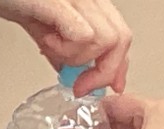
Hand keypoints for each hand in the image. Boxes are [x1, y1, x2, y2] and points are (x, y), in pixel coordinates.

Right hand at [0, 0, 131, 95]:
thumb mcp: (42, 26)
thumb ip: (59, 50)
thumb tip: (70, 73)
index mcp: (89, 4)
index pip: (120, 38)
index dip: (117, 66)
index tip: (106, 86)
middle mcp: (89, 0)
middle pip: (121, 40)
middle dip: (102, 73)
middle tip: (79, 86)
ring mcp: (78, 0)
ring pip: (105, 42)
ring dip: (77, 58)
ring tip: (51, 48)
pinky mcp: (60, 4)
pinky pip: (83, 36)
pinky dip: (66, 50)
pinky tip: (47, 42)